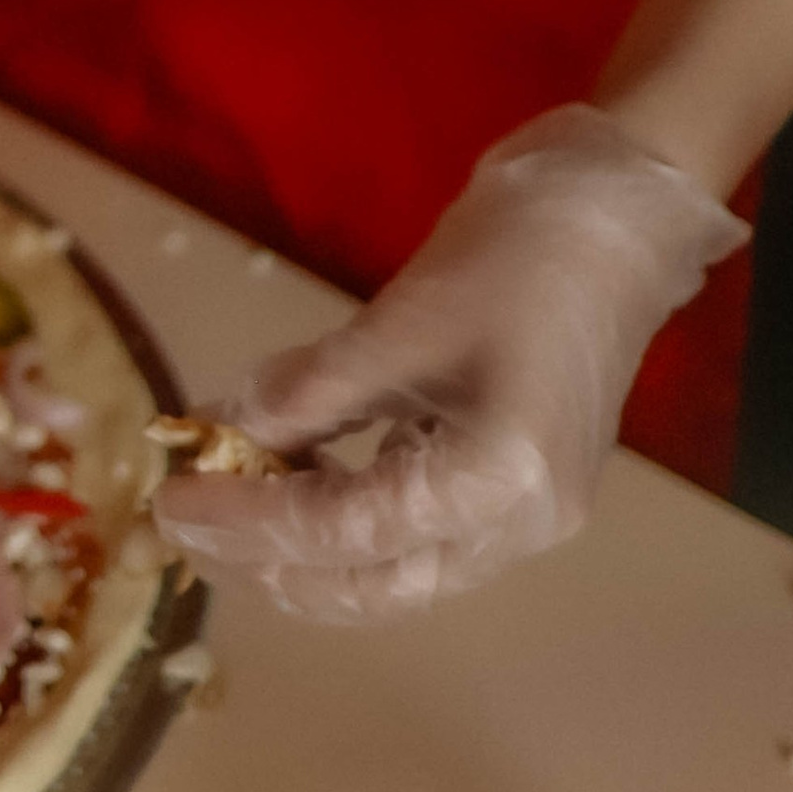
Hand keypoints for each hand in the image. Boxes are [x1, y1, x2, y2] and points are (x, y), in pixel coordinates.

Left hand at [154, 106, 745, 619]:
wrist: (620, 209)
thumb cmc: (518, 248)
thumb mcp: (403, 314)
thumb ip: (313, 385)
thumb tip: (223, 425)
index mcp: (496, 483)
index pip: (344, 532)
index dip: (249, 520)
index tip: (172, 502)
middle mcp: (519, 526)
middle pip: (373, 583)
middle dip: (271, 559)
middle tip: (185, 521)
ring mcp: (528, 514)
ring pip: (396, 568)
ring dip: (308, 547)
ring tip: (229, 509)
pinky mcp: (521, 484)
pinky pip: (420, 525)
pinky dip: (353, 512)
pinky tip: (297, 476)